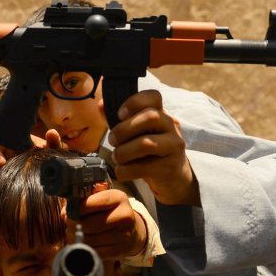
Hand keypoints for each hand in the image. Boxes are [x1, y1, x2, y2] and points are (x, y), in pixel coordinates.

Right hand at [0, 129, 62, 178]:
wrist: (47, 172)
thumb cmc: (47, 157)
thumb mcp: (51, 150)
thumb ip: (54, 142)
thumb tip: (52, 132)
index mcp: (11, 142)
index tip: (1, 161)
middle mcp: (4, 151)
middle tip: (1, 168)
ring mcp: (0, 162)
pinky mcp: (0, 172)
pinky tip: (0, 180)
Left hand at [66, 189, 146, 260]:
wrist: (132, 230)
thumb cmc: (109, 212)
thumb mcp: (100, 201)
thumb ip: (82, 202)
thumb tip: (65, 214)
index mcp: (119, 198)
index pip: (94, 202)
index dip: (78, 208)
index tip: (70, 212)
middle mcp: (125, 215)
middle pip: (91, 224)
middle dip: (74, 225)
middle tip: (68, 225)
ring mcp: (125, 234)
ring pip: (92, 239)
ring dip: (78, 238)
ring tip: (73, 234)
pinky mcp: (121, 250)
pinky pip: (97, 252)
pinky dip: (86, 249)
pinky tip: (83, 244)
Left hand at [108, 90, 199, 205]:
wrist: (173, 180)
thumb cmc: (150, 154)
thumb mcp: (136, 135)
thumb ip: (119, 120)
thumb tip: (101, 105)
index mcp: (161, 114)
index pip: (154, 96)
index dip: (134, 102)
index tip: (119, 115)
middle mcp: (171, 127)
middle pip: (151, 117)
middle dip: (124, 129)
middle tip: (113, 140)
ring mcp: (174, 146)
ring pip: (146, 143)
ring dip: (123, 152)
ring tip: (117, 157)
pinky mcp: (170, 167)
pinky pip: (144, 168)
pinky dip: (126, 170)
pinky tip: (123, 171)